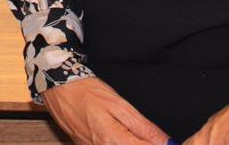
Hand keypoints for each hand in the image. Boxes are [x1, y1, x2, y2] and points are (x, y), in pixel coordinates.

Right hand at [41, 77, 168, 144]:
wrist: (58, 89)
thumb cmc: (87, 92)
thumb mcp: (120, 104)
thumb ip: (144, 127)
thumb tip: (165, 141)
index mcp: (113, 140)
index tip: (169, 143)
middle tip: (154, 138)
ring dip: (134, 144)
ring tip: (138, 136)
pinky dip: (120, 144)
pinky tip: (125, 139)